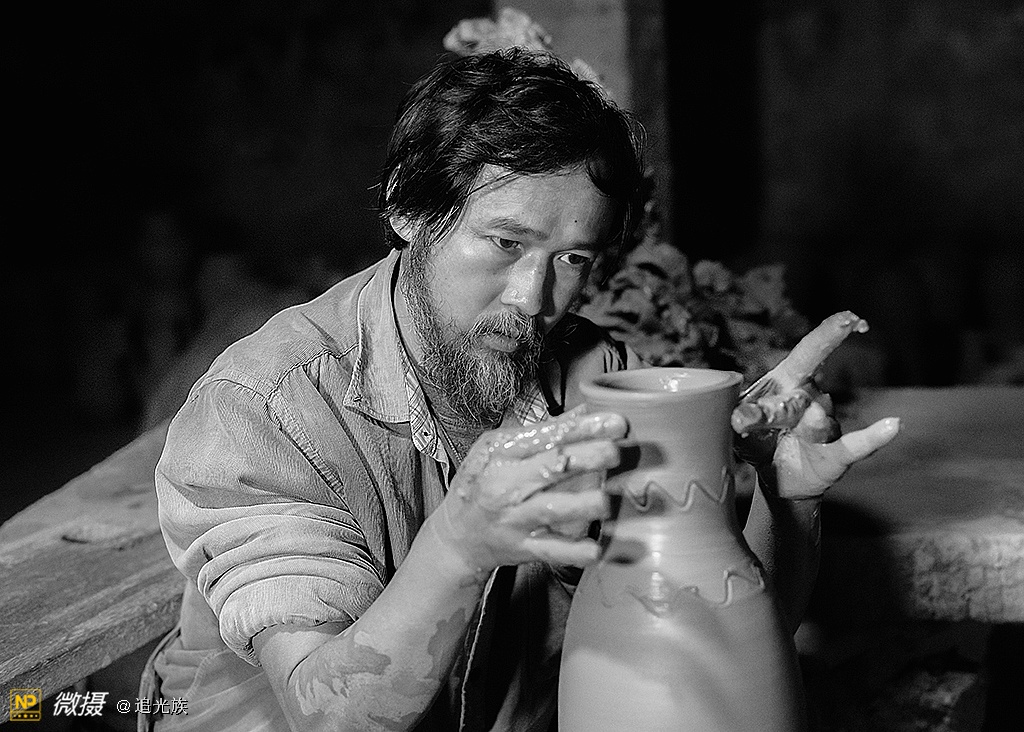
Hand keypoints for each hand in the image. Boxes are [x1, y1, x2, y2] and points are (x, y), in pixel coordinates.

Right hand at [430, 407, 626, 571]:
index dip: (582, 428)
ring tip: (608, 500)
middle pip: (552, 468)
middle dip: (588, 458)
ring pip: (552, 509)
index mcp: (502, 453)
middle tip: (616, 452)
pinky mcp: (522, 548)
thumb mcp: (498, 448)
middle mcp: (507, 484)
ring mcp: (515, 518)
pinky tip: (596, 548)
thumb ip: (542, 431)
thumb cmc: (480, 485)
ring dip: (583, 504)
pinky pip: (550, 550)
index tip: (615, 423)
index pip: (546, 436)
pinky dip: (573, 551)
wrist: (456, 537)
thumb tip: (583, 411)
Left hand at [731, 311, 899, 499]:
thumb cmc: (758, 440)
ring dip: (810, 425)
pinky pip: (856, 445)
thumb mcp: (741, 428)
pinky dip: (874, 437)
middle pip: (808, 384)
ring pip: (820, 419)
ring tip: (800, 431)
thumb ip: (744, 418)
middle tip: (790, 386)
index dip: (830, 333)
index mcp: (787, 381)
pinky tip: (893, 425)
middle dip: (798, 382)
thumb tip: (740, 417)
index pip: (810, 351)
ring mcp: (825, 426)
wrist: (776, 477)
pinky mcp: (835, 455)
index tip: (851, 319)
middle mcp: (811, 398)